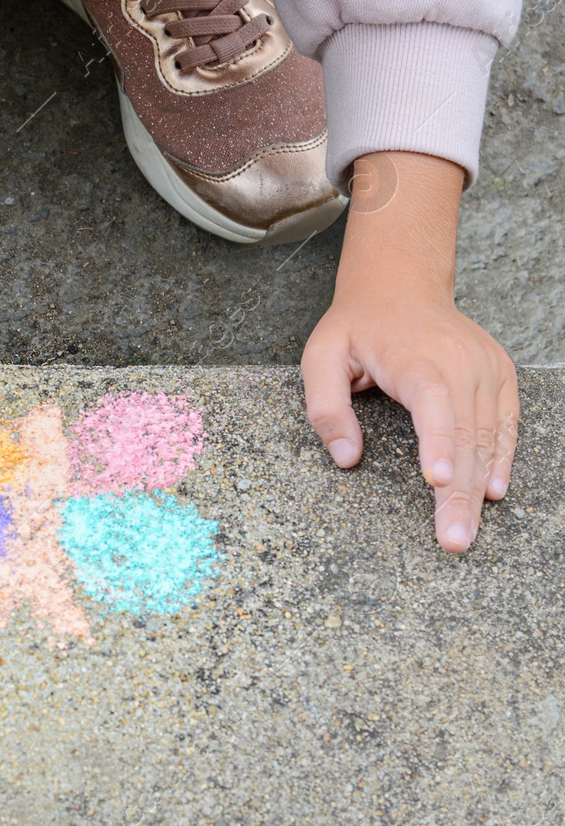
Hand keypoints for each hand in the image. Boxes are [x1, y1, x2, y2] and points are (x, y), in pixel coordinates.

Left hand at [301, 152, 516, 552]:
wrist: (400, 285)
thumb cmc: (356, 327)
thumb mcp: (321, 357)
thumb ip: (326, 407)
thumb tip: (346, 458)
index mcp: (415, 359)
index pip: (433, 404)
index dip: (439, 444)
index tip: (439, 481)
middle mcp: (459, 363)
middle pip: (465, 433)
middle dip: (458, 492)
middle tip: (452, 540)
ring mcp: (485, 368)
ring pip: (488, 435)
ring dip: (480, 487)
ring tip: (466, 531)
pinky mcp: (499, 374)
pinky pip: (505, 422)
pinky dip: (500, 458)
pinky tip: (492, 492)